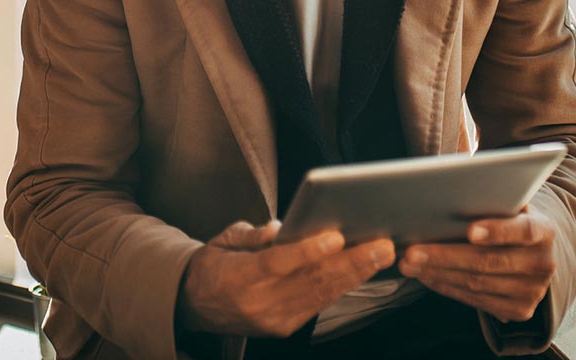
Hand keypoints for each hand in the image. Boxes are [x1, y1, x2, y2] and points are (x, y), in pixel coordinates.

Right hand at [178, 221, 395, 336]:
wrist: (194, 305)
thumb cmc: (213, 266)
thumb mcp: (222, 241)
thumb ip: (251, 234)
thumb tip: (279, 229)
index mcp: (237, 277)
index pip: (277, 263)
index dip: (308, 251)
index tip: (335, 237)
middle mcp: (257, 302)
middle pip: (310, 281)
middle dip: (350, 262)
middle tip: (380, 245)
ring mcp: (273, 319)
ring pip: (321, 295)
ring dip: (355, 275)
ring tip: (381, 255)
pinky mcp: (284, 327)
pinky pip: (318, 305)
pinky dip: (342, 286)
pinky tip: (363, 271)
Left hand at [399, 206, 555, 321]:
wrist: (534, 256)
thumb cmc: (510, 223)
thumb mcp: (509, 208)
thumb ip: (491, 200)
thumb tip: (451, 185)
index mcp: (544, 230)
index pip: (523, 230)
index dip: (498, 230)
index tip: (470, 230)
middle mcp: (543, 263)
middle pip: (489, 261)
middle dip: (445, 256)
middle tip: (412, 251)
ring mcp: (533, 291)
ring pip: (477, 283)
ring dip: (438, 273)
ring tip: (410, 264)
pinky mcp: (520, 310)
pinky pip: (475, 300)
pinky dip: (446, 287)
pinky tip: (426, 276)